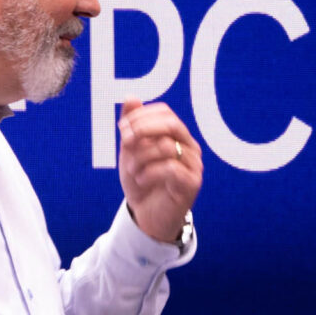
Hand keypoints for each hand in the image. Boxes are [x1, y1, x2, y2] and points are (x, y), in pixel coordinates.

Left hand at [117, 99, 201, 243]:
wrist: (147, 217)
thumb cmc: (142, 182)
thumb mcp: (131, 152)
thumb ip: (132, 126)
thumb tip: (131, 96)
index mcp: (177, 137)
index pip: (165, 113)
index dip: (142, 116)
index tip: (122, 128)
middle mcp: (189, 148)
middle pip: (171, 124)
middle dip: (143, 129)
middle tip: (126, 141)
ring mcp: (193, 166)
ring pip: (165, 147)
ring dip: (140, 157)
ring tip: (132, 169)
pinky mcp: (192, 184)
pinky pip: (169, 168)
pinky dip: (148, 173)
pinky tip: (141, 180)